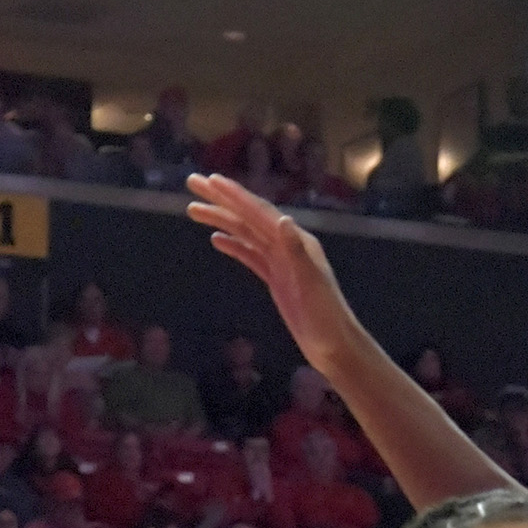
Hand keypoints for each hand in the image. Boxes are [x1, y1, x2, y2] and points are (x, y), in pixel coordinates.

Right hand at [187, 174, 357, 378]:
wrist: (334, 346)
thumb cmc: (327, 317)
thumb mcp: (311, 283)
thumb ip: (296, 251)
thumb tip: (282, 220)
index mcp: (296, 240)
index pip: (260, 212)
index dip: (235, 196)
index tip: (211, 181)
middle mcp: (288, 245)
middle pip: (249, 217)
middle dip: (221, 200)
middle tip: (193, 183)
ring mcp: (281, 262)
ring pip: (246, 234)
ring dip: (221, 219)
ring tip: (193, 209)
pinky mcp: (276, 279)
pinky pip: (251, 255)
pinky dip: (233, 245)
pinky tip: (216, 239)